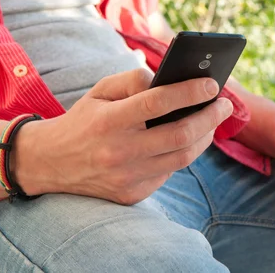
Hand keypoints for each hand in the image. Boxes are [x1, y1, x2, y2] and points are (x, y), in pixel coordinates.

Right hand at [14, 68, 232, 204]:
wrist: (50, 163)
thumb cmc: (82, 120)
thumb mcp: (99, 91)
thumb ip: (132, 80)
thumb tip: (167, 79)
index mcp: (109, 120)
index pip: (158, 103)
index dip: (190, 92)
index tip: (213, 85)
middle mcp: (119, 151)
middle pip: (180, 136)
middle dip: (210, 118)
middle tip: (225, 104)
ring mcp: (127, 177)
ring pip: (182, 158)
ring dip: (205, 137)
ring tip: (213, 121)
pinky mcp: (132, 195)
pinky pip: (169, 171)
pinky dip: (183, 154)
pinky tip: (188, 139)